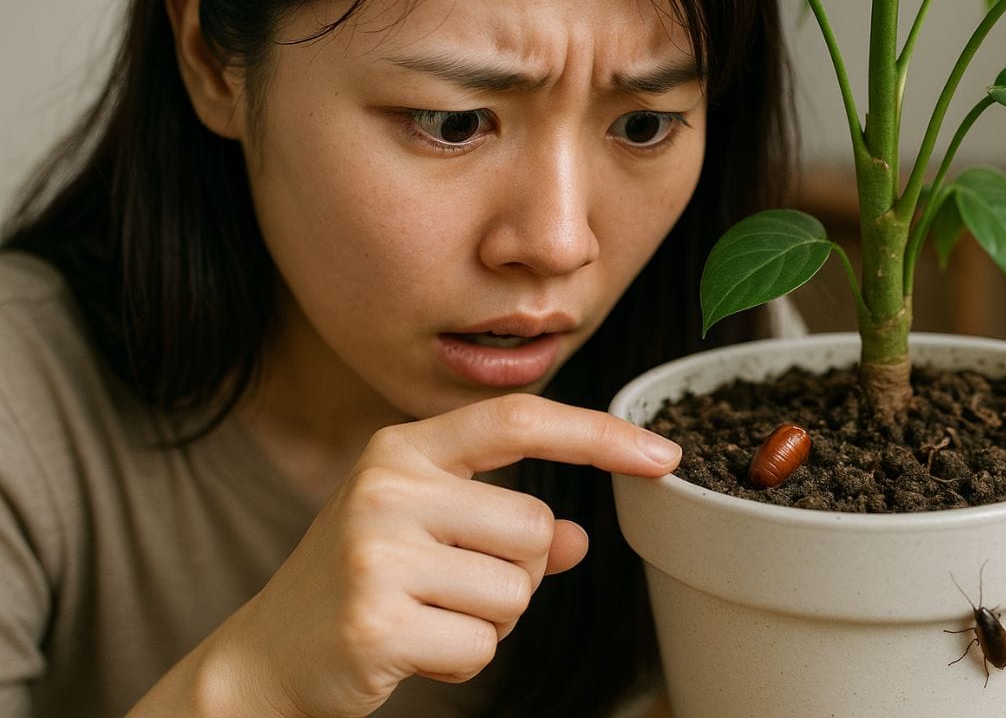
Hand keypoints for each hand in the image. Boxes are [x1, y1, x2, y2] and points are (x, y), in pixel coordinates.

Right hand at [194, 394, 680, 717]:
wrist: (269, 656)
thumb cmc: (364, 582)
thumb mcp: (431, 534)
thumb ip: (507, 527)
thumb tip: (577, 539)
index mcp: (404, 449)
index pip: (520, 420)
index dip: (599, 435)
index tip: (664, 455)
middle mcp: (387, 485)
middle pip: (534, 526)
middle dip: (515, 573)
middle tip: (450, 588)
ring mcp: (375, 551)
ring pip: (516, 591)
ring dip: (490, 620)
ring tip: (428, 615)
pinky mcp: (375, 620)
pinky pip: (481, 646)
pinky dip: (462, 658)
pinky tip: (411, 647)